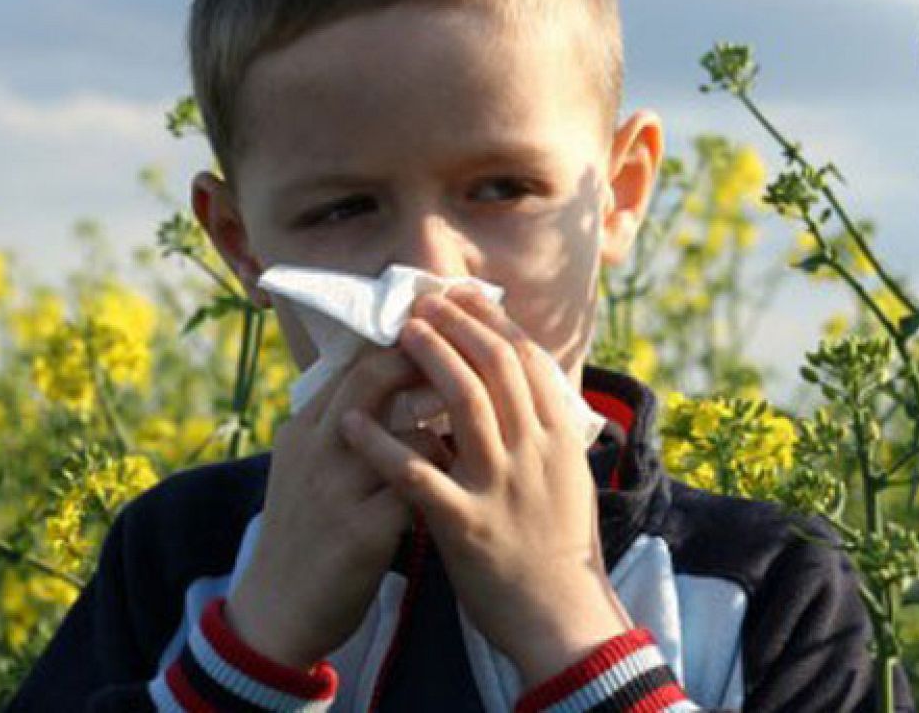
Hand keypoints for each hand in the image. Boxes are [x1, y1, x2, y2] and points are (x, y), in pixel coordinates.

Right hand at [225, 345, 446, 667]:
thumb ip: (337, 426)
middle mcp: (316, 449)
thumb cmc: (303, 533)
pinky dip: (443, 483)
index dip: (404, 347)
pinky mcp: (361, 533)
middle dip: (427, 365)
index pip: (356, 363)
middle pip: (375, 377)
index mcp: (303, 429)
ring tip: (464, 444)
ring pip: (409, 433)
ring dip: (446, 434)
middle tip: (464, 372)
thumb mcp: (303, 468)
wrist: (276, 611)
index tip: (442, 346)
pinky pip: (420, 490)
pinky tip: (453, 490)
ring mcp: (336, 489)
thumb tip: (383, 377)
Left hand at [338, 288, 631, 685]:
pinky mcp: (465, 524)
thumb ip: (544, 433)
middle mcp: (533, 452)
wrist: (564, 621)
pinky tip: (352, 423)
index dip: (492, 322)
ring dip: (431, 360)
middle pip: (497, 367)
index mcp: (558, 439)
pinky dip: (382, 444)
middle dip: (458, 326)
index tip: (463, 297)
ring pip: (467, 403)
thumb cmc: (560, 551)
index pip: (527, 361)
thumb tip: (527, 386)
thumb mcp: (566, 480)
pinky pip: (417, 474)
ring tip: (401, 333)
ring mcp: (500, 486)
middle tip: (424, 303)